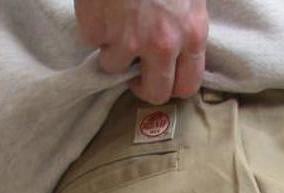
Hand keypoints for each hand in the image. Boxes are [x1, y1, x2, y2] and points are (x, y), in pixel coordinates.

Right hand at [75, 0, 208, 103]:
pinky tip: (100, 5)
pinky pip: (92, 40)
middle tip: (133, 71)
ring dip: (112, 48)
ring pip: (115, 66)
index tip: (160, 78)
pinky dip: (93, 26)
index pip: (187, 85)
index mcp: (192, 33)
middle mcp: (163, 44)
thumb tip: (181, 52)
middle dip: (143, 85)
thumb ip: (187, 24)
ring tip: (114, 20)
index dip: (172, 87)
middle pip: (155, 93)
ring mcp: (127, 39)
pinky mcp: (97, 29)